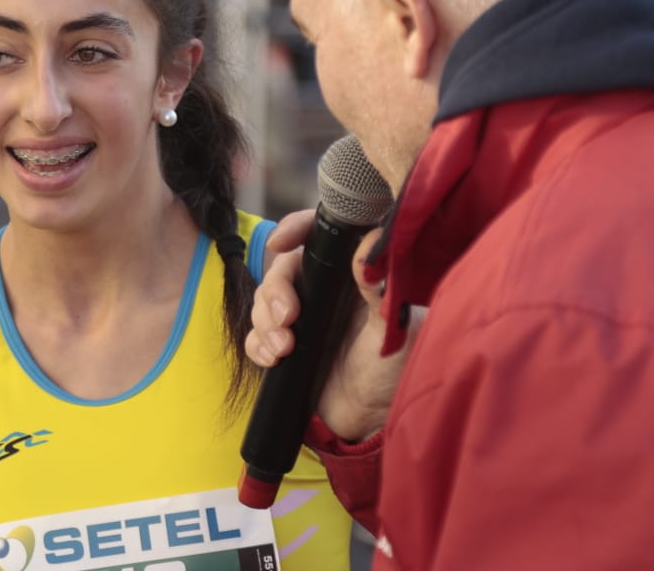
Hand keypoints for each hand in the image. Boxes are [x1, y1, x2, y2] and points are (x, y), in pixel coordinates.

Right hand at [245, 209, 421, 441]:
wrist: (373, 424)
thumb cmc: (396, 375)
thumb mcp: (393, 331)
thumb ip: (380, 290)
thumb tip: (368, 246)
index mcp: (353, 278)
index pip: (321, 238)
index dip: (296, 229)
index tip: (280, 241)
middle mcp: (327, 292)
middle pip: (283, 270)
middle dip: (275, 292)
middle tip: (288, 319)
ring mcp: (305, 318)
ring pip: (264, 301)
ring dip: (264, 322)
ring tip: (283, 350)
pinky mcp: (288, 345)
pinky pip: (257, 335)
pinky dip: (257, 345)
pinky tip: (273, 361)